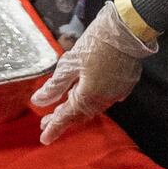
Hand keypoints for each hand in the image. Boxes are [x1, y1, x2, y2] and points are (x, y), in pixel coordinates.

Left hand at [32, 3, 152, 143]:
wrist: (128, 29)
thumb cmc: (96, 43)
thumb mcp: (70, 63)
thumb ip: (55, 85)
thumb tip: (39, 101)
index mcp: (89, 96)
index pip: (67, 117)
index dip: (54, 128)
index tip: (44, 139)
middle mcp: (104, 100)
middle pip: (80, 114)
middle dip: (63, 119)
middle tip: (46, 122)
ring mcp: (117, 92)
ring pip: (93, 107)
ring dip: (76, 109)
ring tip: (62, 108)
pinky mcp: (124, 84)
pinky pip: (105, 98)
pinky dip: (91, 100)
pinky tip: (85, 94)